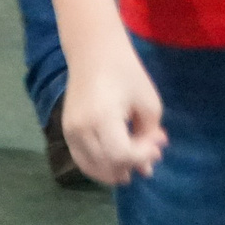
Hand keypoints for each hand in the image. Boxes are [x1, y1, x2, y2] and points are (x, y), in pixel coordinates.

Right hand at [59, 45, 167, 185]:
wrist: (93, 52)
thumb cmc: (126, 72)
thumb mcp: (148, 102)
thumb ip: (150, 135)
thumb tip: (149, 164)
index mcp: (101, 118)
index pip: (121, 155)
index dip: (142, 157)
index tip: (158, 147)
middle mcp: (81, 129)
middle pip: (107, 164)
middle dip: (133, 164)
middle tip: (151, 156)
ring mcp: (70, 132)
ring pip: (92, 167)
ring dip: (115, 172)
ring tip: (135, 167)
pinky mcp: (66, 132)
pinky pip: (82, 160)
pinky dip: (100, 167)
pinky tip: (117, 165)